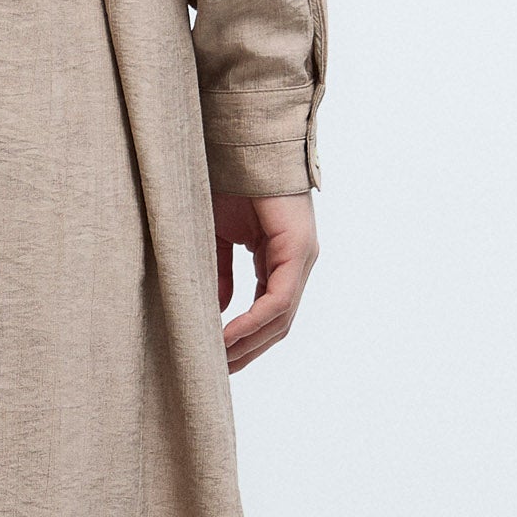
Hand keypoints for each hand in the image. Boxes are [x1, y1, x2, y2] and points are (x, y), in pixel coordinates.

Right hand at [214, 192, 316, 371]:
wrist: (238, 143)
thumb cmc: (228, 182)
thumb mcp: (217, 238)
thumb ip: (221, 274)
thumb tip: (219, 310)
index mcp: (279, 259)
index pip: (268, 314)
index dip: (243, 341)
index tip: (214, 359)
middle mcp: (296, 262)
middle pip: (277, 325)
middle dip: (246, 352)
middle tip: (214, 373)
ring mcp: (301, 257)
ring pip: (281, 318)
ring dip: (249, 344)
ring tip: (217, 361)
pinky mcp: (298, 249)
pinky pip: (279, 299)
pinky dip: (253, 322)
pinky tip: (227, 336)